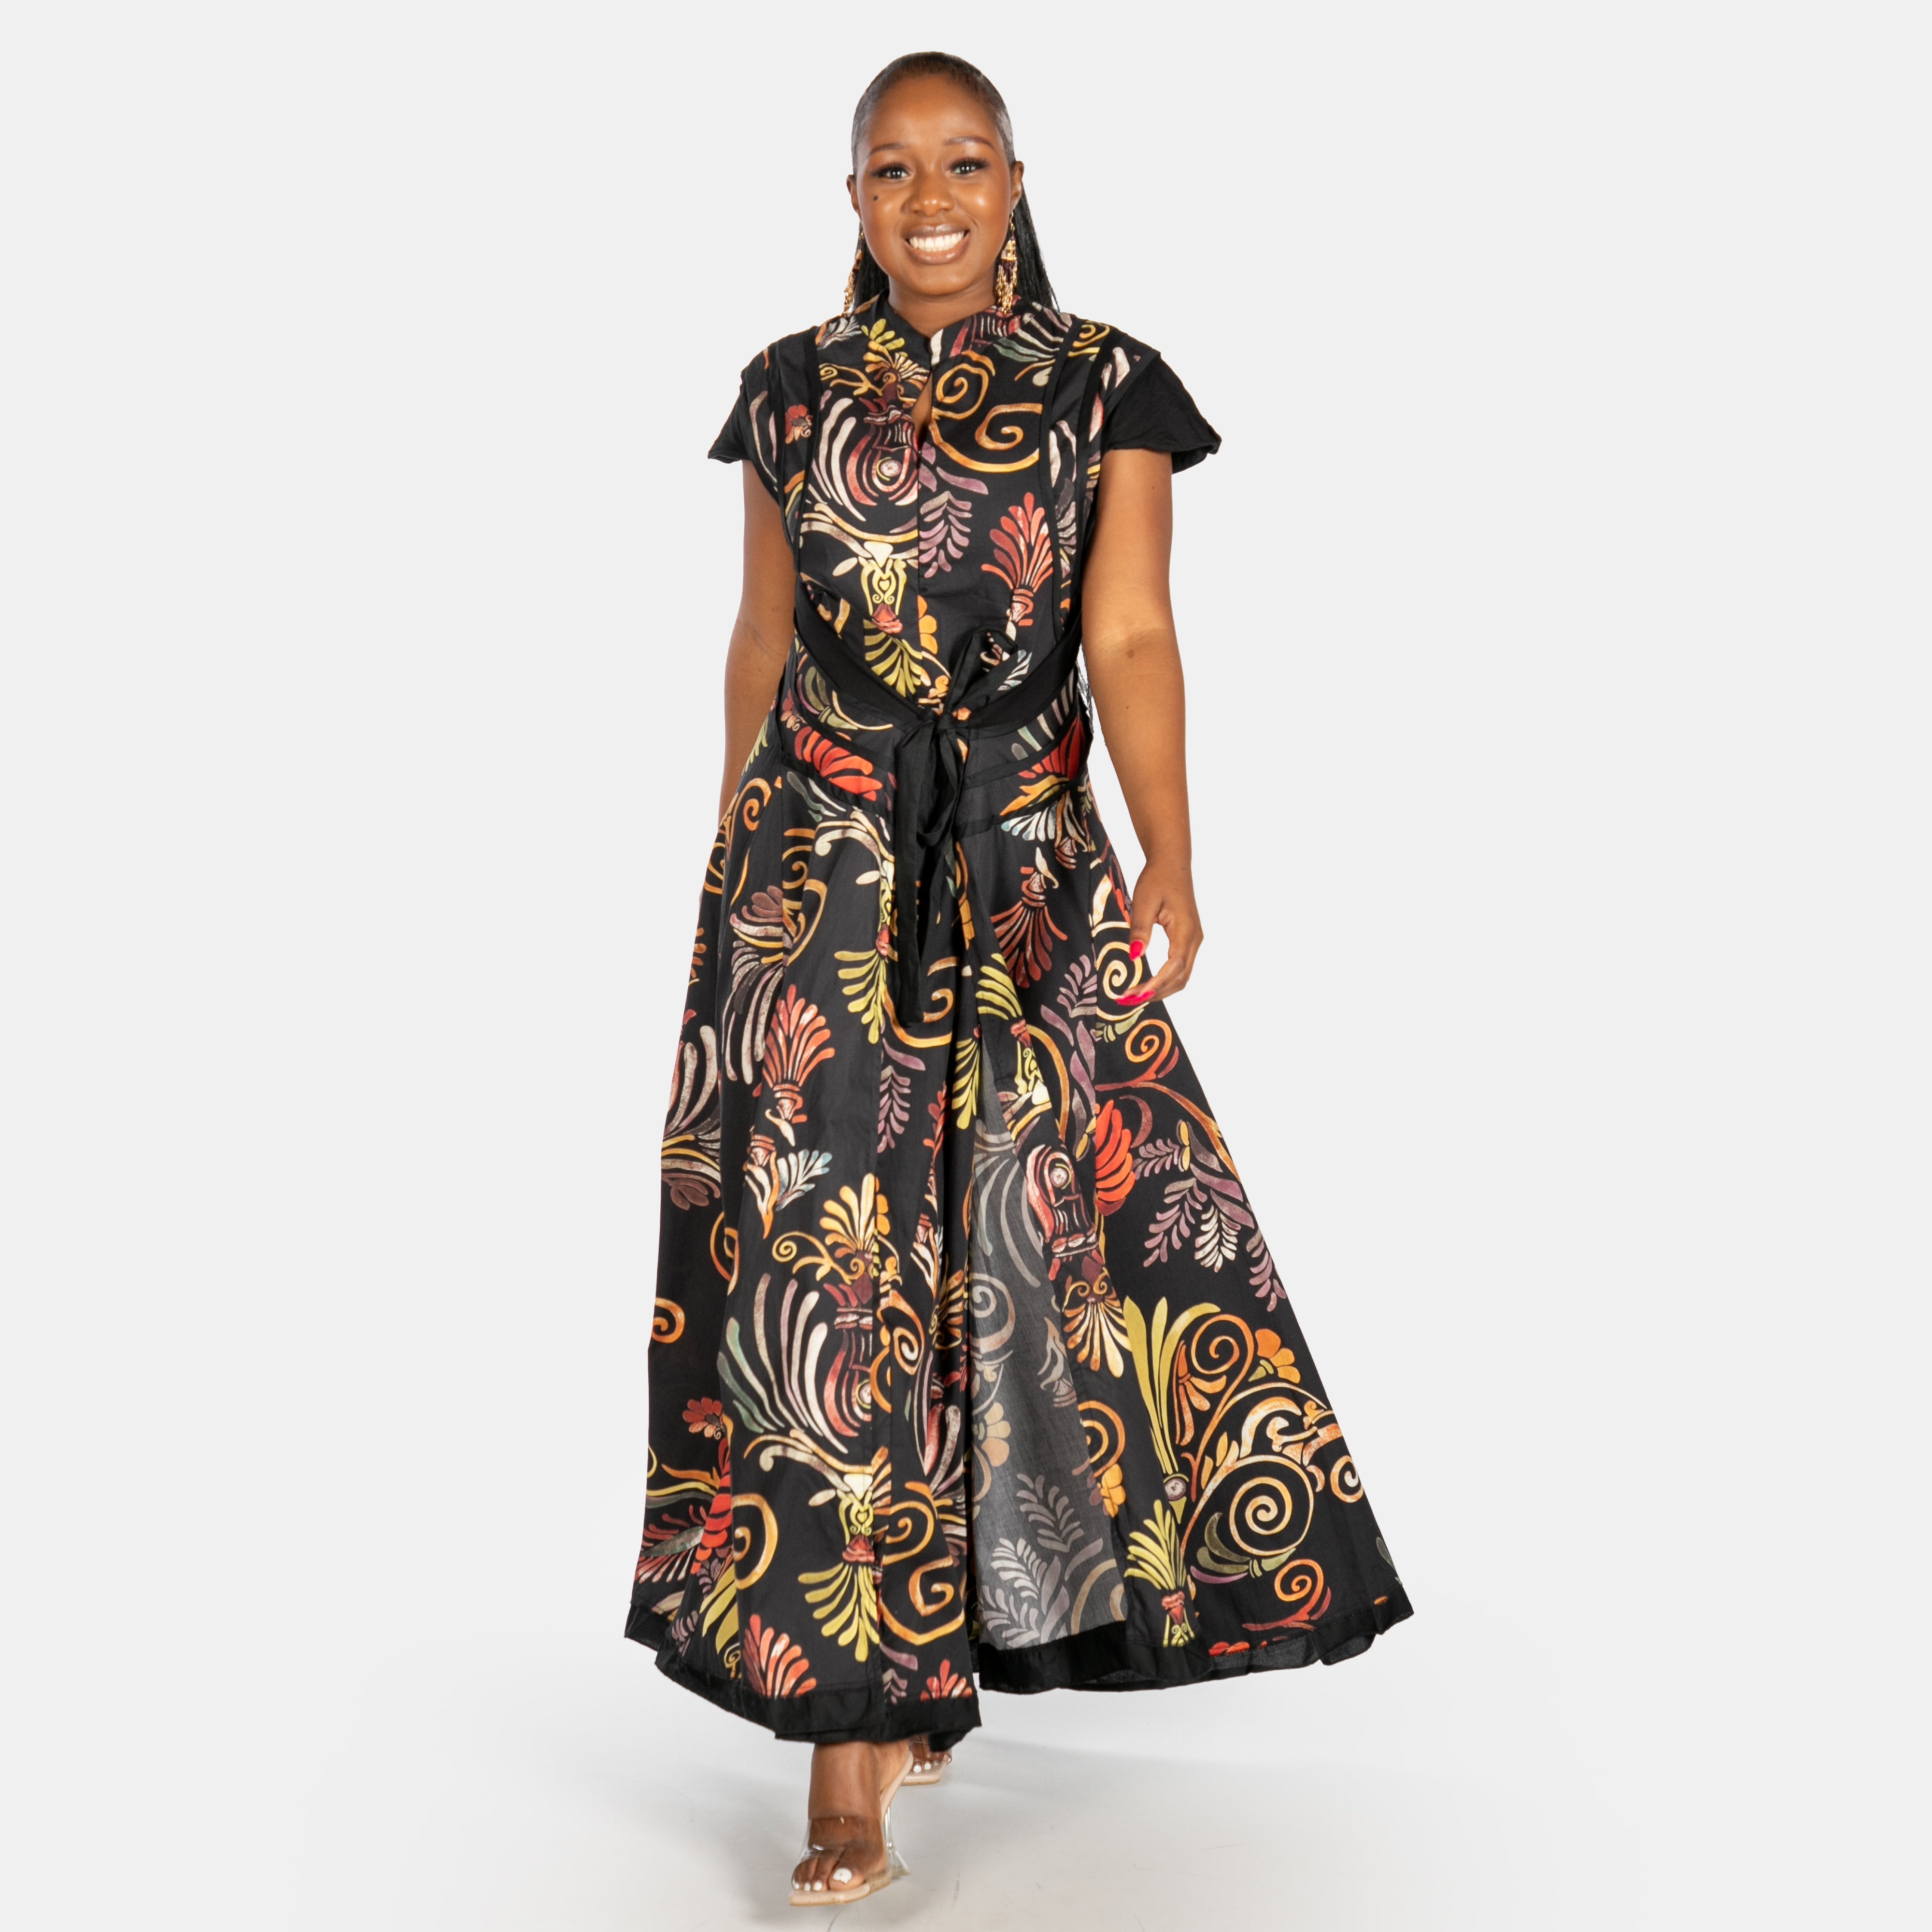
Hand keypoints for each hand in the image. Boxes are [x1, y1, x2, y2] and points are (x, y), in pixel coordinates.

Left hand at [1122, 858, 1202, 1004]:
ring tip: (1136, 995)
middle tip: (1129, 1000)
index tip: (1135, 995)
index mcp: (1185, 930)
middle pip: (1181, 978)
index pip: (1174, 967)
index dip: (1156, 985)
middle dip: (1157, 992)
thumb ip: (1140, 930)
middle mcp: (1194, 938)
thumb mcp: (1143, 902)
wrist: (1171, 863)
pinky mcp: (1189, 938)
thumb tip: (1133, 956)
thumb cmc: (1157, 879)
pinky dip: (1166, 979)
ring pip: (1183, 975)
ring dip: (1162, 989)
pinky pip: (1181, 966)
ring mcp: (1194, 939)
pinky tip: (1148, 982)